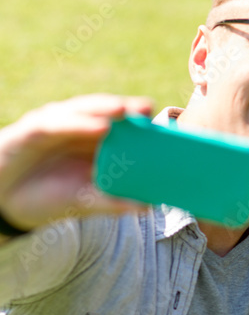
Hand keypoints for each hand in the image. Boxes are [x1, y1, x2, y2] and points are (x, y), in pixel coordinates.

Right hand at [0, 94, 152, 232]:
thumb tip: (148, 207)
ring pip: (83, 111)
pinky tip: (98, 127)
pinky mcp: (32, 130)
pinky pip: (56, 124)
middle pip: (106, 112)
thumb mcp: (85, 201)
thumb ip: (114, 201)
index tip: (167, 126)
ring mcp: (56, 125)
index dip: (142, 123)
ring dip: (104, 108)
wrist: (6, 203)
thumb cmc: (50, 196)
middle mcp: (78, 128)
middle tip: (149, 107)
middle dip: (128, 108)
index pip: (123, 126)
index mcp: (95, 142)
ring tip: (125, 110)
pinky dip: (77, 123)